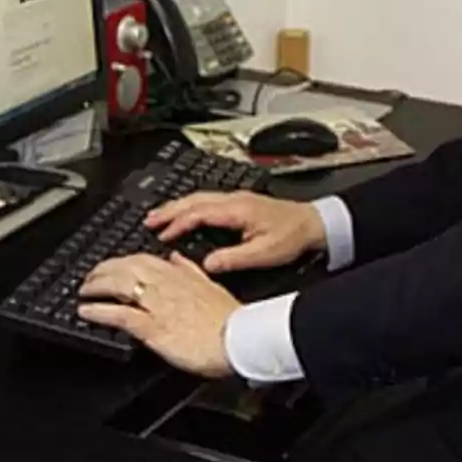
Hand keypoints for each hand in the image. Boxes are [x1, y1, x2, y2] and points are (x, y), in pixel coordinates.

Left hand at [77, 252, 239, 377]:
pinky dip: (99, 311)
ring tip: (83, 291)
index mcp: (179, 274)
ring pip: (119, 285)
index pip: (143, 259)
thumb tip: (176, 258)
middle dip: (103, 270)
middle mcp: (165, 285)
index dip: (122, 260)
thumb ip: (191, 271)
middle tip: (89, 278)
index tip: (111, 265)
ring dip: (96, 286)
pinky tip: (86, 311)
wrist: (239, 339)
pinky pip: (120, 315)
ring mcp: (157, 305)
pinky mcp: (152, 327)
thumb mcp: (211, 286)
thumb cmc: (230, 319)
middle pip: (125, 268)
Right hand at [145, 191, 326, 274]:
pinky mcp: (241, 202)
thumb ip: (233, 259)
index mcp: (237, 210)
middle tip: (148, 220)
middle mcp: (235, 200)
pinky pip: (208, 200)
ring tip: (159, 216)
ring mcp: (237, 199)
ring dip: (178, 206)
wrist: (313, 224)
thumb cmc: (292, 236)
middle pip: (194, 199)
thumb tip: (208, 264)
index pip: (198, 213)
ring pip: (200, 197)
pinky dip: (191, 206)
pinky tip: (186, 214)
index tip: (161, 235)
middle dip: (169, 209)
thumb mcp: (263, 254)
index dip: (178, 224)